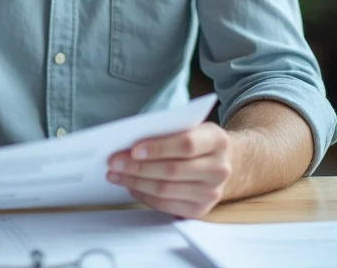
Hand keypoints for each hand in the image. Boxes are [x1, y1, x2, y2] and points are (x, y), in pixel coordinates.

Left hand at [105, 122, 233, 218]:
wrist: (223, 162)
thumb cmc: (197, 140)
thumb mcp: (189, 126)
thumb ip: (167, 131)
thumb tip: (129, 143)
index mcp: (217, 141)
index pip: (186, 145)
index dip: (158, 148)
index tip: (133, 150)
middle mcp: (219, 169)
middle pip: (172, 170)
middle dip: (138, 167)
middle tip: (114, 162)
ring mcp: (212, 192)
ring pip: (166, 190)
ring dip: (135, 182)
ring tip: (116, 174)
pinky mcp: (200, 209)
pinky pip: (166, 205)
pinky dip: (144, 196)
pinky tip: (131, 186)